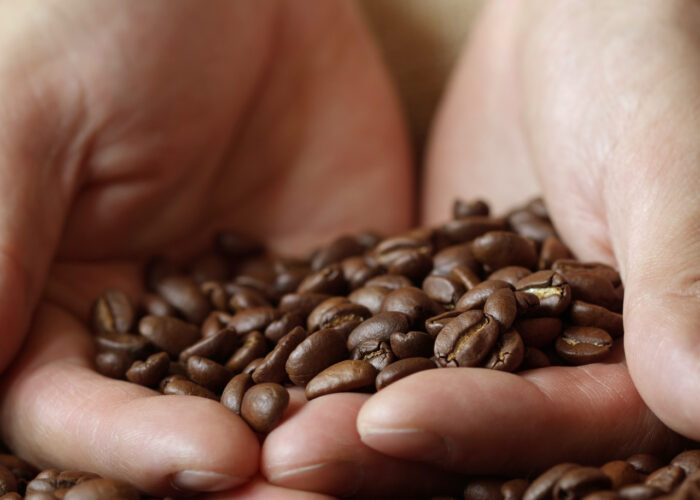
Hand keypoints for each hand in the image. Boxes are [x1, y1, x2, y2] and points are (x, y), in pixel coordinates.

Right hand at [0, 0, 410, 494]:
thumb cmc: (98, 18)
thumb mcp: (29, 119)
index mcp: (53, 305)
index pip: (73, 413)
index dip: (134, 448)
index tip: (213, 459)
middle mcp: (153, 327)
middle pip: (184, 433)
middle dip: (243, 474)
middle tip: (303, 490)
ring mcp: (251, 310)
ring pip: (281, 407)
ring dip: (324, 443)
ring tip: (370, 457)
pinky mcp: (331, 280)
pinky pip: (360, 343)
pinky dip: (390, 377)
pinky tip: (429, 399)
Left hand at [262, 0, 695, 495]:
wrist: (575, 15)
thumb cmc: (644, 61)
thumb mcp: (665, 155)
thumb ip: (682, 273)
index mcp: (639, 353)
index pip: (559, 419)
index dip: (481, 428)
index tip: (390, 422)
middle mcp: (561, 361)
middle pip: (473, 434)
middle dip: (381, 446)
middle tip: (288, 454)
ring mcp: (486, 332)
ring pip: (410, 395)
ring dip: (335, 416)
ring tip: (261, 430)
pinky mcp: (430, 296)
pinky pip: (373, 337)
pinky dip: (318, 356)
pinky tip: (254, 367)